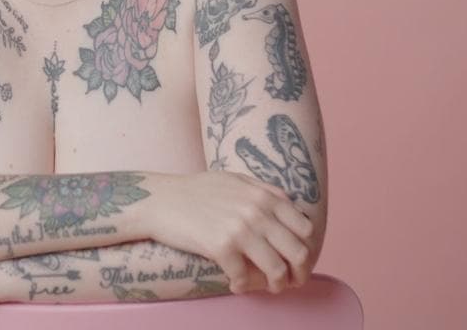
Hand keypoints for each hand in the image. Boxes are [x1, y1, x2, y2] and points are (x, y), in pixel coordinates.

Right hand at [149, 171, 314, 294]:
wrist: (160, 200)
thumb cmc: (196, 190)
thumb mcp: (236, 180)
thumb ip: (265, 191)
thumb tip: (290, 205)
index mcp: (265, 196)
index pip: (305, 228)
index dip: (306, 249)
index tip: (298, 260)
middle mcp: (257, 211)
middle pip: (298, 252)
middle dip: (299, 273)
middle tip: (291, 281)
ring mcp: (240, 229)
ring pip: (276, 270)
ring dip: (276, 285)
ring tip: (267, 287)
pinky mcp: (221, 247)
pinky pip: (244, 277)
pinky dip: (243, 286)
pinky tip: (236, 285)